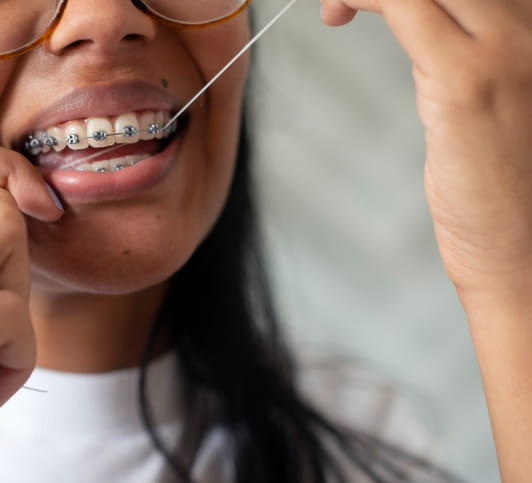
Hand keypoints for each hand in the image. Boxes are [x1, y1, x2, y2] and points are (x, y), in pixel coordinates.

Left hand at [321, 3, 531, 477]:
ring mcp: (508, 48)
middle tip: (343, 2)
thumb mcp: (495, 106)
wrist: (527, 257)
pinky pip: (404, 5)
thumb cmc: (509, 194)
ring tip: (335, 7)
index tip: (369, 1)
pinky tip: (338, 11)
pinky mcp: (466, 82)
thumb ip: (472, 59)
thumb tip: (429, 30)